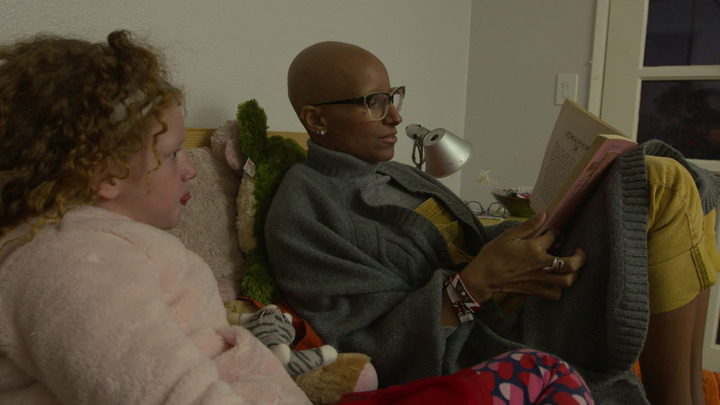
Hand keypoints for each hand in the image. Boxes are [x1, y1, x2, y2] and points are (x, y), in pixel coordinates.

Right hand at [461, 211, 586, 301]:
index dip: (555, 231)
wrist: (483, 276)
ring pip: (567, 281)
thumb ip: (529, 225)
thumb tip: (544, 213)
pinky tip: (557, 282)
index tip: (552, 231)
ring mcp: (539, 279)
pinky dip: (560, 290)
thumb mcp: (509, 235)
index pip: (553, 237)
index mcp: (534, 248)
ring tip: (572, 268)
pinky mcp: (535, 290)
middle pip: (571, 264)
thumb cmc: (493, 254)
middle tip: (579, 252)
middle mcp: (540, 264)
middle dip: (580, 257)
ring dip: (574, 274)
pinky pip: (554, 295)